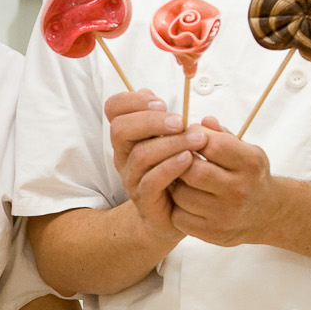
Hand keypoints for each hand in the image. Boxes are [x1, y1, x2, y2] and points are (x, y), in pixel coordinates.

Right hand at [105, 89, 200, 239]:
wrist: (172, 214)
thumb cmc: (174, 171)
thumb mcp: (170, 139)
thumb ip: (162, 118)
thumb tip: (152, 95)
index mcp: (128, 136)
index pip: (113, 109)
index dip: (132, 100)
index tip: (161, 101)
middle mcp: (124, 156)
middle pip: (121, 129)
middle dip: (151, 120)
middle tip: (180, 121)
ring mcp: (132, 179)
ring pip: (141, 155)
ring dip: (171, 144)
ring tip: (197, 139)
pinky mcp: (144, 200)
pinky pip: (152, 181)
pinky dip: (171, 167)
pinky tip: (189, 160)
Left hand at [170, 119, 282, 245]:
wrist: (267, 214)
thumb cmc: (249, 175)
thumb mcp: (245, 150)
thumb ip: (222, 135)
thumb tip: (202, 122)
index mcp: (250, 163)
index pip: (212, 145)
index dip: (192, 138)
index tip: (187, 136)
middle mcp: (240, 190)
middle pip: (193, 172)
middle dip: (179, 162)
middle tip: (175, 158)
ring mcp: (226, 215)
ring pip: (182, 195)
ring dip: (174, 184)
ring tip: (178, 178)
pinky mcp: (214, 233)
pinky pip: (180, 217)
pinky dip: (176, 206)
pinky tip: (183, 199)